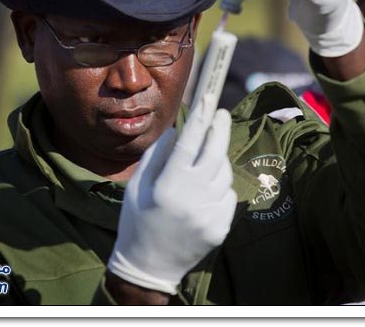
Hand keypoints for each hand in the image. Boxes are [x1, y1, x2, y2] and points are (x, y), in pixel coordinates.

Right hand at [107, 94, 236, 294]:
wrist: (148, 266)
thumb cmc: (136, 221)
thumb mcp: (137, 186)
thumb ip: (157, 155)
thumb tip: (179, 130)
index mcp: (168, 185)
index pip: (190, 142)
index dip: (200, 116)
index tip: (208, 98)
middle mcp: (192, 198)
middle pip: (215, 152)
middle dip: (219, 128)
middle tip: (220, 113)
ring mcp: (209, 214)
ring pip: (224, 174)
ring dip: (218, 160)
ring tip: (205, 160)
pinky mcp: (220, 227)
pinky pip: (227, 196)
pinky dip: (218, 188)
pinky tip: (204, 193)